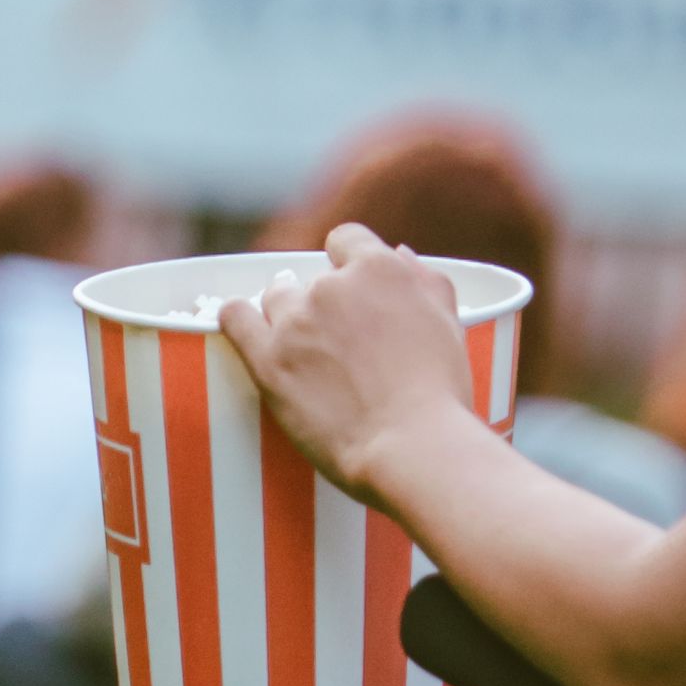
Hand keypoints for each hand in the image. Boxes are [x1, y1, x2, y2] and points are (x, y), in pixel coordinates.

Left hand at [218, 224, 475, 502]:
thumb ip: (425, 280)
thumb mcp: (450, 321)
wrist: (413, 445)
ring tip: (301, 349)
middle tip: (337, 342)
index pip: (346, 240)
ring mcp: (296, 322)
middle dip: (322, 304)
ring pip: (275, 298)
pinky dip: (236, 318)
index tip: (351, 289)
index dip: (347, 262)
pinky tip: (241, 324)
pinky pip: (235, 319)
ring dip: (286, 316)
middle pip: (311, 277)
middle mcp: (332, 286)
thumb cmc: (441, 392)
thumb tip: (400, 253)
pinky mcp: (268, 360)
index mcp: (379, 269)